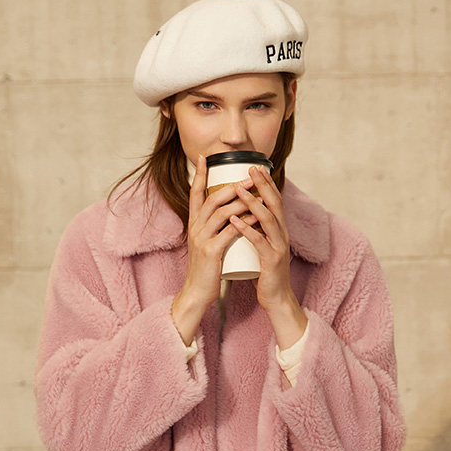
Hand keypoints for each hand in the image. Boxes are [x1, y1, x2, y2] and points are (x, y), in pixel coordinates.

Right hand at [182, 154, 259, 308]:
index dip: (199, 174)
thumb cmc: (206, 269)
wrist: (197, 293)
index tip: (204, 156)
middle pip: (212, 199)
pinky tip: (255, 215)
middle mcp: (195, 228)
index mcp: (193, 224)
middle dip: (232, 184)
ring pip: (221, 212)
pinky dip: (243, 222)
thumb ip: (215, 229)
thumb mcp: (206, 243)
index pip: (194, 194)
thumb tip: (230, 213)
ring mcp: (201, 239)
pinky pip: (229, 231)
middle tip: (250, 175)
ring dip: (240, 200)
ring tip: (256, 191)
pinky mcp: (210, 252)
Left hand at [230, 165, 294, 311]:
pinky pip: (259, 241)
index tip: (254, 167)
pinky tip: (235, 220)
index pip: (274, 201)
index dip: (266, 183)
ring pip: (267, 219)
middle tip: (251, 168)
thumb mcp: (261, 247)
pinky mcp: (272, 261)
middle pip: (274, 203)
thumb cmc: (265, 273)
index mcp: (278, 230)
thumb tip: (241, 216)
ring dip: (253, 202)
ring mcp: (278, 247)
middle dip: (263, 185)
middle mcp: (281, 234)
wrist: (276, 298)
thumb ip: (255, 232)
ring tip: (239, 189)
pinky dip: (246, 229)